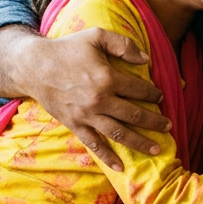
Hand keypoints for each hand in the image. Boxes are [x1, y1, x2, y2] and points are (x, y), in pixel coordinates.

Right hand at [11, 27, 167, 170]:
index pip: (138, 90)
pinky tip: (121, 167)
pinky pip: (94, 144)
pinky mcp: (74, 125)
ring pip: (119, 133)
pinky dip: (108, 157)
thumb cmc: (68, 48)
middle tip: (168, 126)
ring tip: (156, 148)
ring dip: (140, 142)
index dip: (153, 94)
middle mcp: (99, 100)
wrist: (34, 66)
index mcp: (107, 78)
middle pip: (134, 115)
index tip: (160, 97)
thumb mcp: (96, 36)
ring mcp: (86, 116)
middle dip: (154, 122)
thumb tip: (146, 58)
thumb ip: (123, 44)